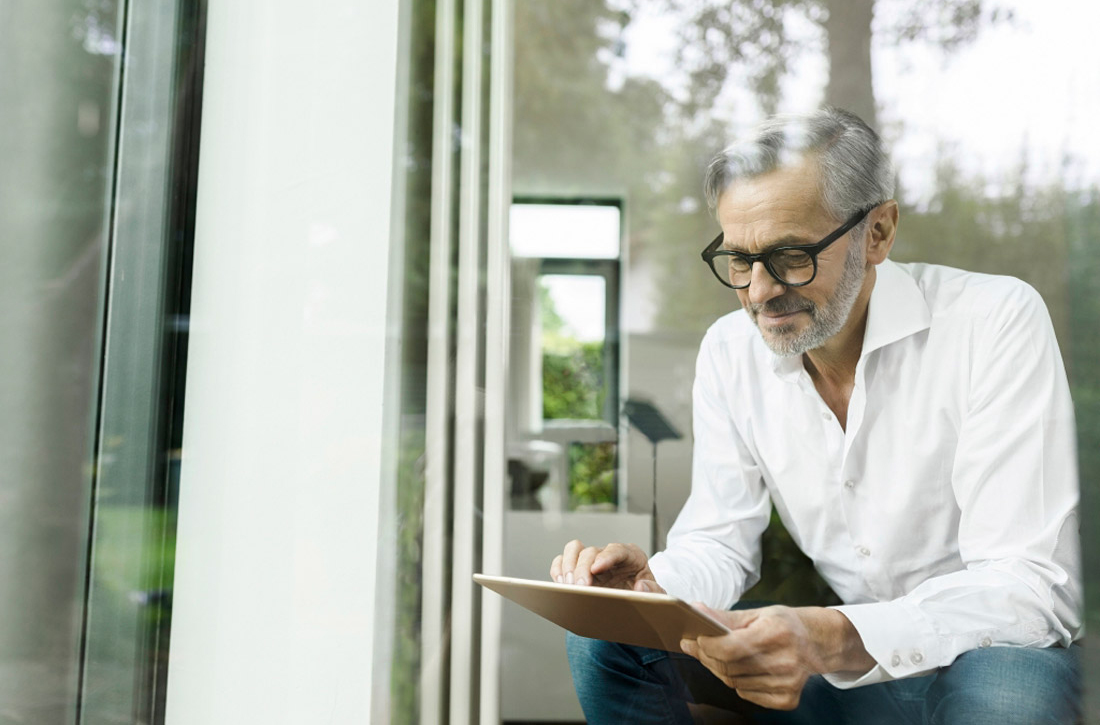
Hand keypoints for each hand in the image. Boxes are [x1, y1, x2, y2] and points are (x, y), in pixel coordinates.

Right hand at [549, 539, 664, 592]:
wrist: (636, 600)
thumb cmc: (645, 594)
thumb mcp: (657, 595)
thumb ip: (654, 591)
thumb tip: (640, 587)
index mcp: (631, 556)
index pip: (618, 550)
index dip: (607, 557)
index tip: (597, 568)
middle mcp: (609, 554)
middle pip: (591, 551)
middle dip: (583, 568)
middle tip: (581, 587)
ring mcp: (592, 560)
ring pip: (574, 550)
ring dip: (568, 566)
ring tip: (567, 586)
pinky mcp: (578, 569)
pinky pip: (562, 561)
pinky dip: (558, 570)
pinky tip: (559, 585)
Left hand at [679, 605, 871, 710]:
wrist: (818, 642)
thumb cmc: (784, 624)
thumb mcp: (757, 614)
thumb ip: (725, 617)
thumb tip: (695, 610)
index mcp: (776, 634)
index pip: (730, 647)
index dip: (707, 645)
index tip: (695, 638)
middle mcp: (785, 661)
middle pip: (729, 667)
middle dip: (707, 656)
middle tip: (696, 646)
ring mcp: (788, 683)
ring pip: (734, 683)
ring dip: (719, 669)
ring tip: (717, 656)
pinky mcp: (788, 699)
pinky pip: (748, 695)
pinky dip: (738, 683)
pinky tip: (741, 670)